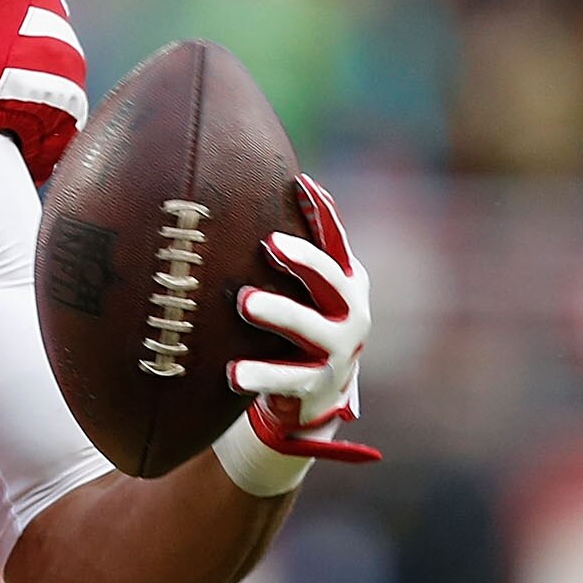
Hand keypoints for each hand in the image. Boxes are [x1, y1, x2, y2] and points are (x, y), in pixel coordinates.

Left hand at [228, 174, 379, 464]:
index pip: (335, 242)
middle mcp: (350, 314)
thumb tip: (254, 187)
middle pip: (330, 280)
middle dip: (303, 260)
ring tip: (244, 302)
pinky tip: (232, 373)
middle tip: (269, 243)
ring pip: (309, 328)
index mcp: (347, 282)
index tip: (300, 184)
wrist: (314, 398)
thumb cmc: (299, 328)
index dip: (322, 213)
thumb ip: (290, 254)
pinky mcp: (316, 387)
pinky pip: (287, 379)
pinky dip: (260, 375)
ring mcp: (337, 352)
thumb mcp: (305, 290)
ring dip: (280, 312)